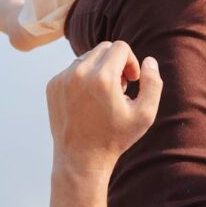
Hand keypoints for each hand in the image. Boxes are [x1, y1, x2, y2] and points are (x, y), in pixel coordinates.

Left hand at [46, 41, 162, 171]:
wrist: (80, 159)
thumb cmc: (115, 138)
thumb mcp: (145, 115)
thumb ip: (153, 84)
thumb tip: (149, 61)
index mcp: (103, 78)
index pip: (121, 47)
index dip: (131, 61)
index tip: (131, 80)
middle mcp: (79, 73)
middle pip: (104, 48)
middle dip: (116, 63)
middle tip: (119, 88)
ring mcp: (62, 79)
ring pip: (87, 58)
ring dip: (100, 70)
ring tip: (103, 96)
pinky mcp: (52, 85)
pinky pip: (72, 69)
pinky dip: (83, 78)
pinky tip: (87, 101)